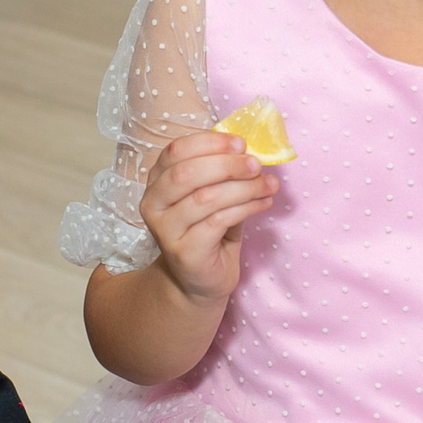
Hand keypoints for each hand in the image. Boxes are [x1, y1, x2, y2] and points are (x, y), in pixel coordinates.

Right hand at [139, 130, 277, 305]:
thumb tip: (251, 150)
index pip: (176, 151)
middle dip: (228, 165)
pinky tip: (263, 204)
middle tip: (257, 165)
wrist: (200, 280)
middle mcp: (153, 204)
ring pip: (205, 198)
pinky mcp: (183, 251)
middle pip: (187, 173)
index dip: (209, 142)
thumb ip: (223, 172)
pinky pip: (217, 222)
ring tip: (268, 185)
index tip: (241, 143)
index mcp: (157, 181)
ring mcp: (165, 230)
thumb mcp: (213, 195)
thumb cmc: (209, 232)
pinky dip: (245, 208)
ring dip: (243, 188)